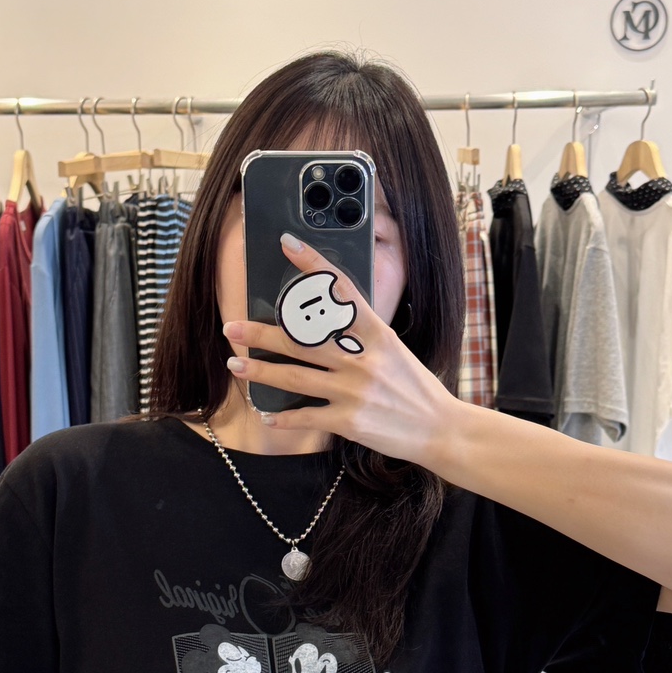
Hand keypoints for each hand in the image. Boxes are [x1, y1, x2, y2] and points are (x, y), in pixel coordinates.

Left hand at [222, 232, 461, 469]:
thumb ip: (361, 335)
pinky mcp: (349, 421)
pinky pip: (306, 416)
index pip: (340, 290)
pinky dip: (283, 417)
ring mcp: (354, 390)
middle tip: (231, 326)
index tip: (287, 244)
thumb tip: (323, 322)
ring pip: (294, 377)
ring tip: (235, 365)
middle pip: (301, 339)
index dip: (313, 265)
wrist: (439, 428)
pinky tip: (266, 414)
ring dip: (260, 371)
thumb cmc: (414, 388)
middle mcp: (362, 359)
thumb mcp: (393, 350)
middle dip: (261, 332)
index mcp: (377, 333)